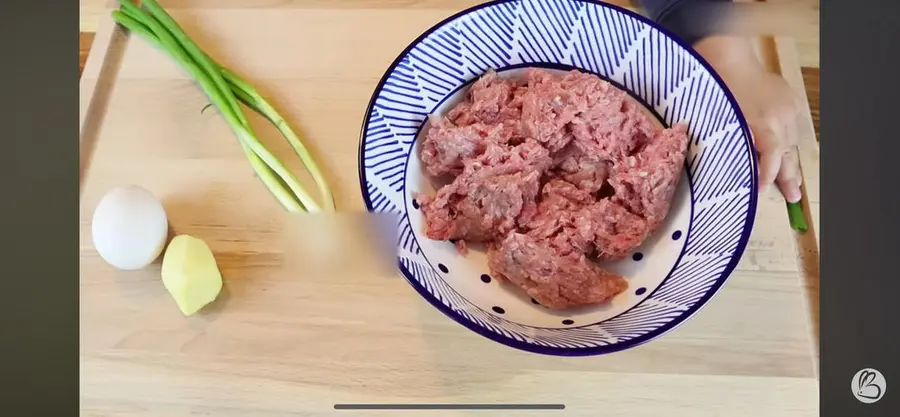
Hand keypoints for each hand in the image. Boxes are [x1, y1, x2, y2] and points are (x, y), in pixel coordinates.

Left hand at [694, 36, 803, 202]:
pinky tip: (789, 158)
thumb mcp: (718, 122)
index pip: (772, 156)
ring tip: (793, 184)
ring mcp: (789, 108)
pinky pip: (793, 128)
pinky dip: (789, 142)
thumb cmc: (715, 91)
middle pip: (787, 152)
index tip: (761, 190)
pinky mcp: (793, 101)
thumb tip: (732, 171)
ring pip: (792, 142)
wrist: (729, 59)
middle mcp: (781, 116)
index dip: (768, 175)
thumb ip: (730, 145)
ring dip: (791, 162)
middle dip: (788, 177)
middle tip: (792, 197)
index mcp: (762, 121)